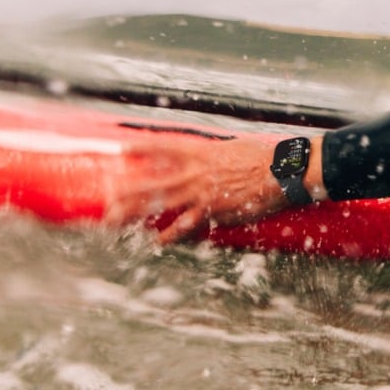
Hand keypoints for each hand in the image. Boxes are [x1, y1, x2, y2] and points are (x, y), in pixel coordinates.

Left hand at [106, 136, 289, 243]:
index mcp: (202, 153)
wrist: (282, 172)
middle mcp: (196, 173)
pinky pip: (186, 225)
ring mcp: (202, 193)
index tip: (121, 151)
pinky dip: (171, 234)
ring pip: (161, 204)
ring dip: (136, 213)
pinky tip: (157, 241)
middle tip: (107, 199)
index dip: (142, 149)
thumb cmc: (264, 157)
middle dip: (127, 191)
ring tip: (116, 220)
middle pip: (153, 182)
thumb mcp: (235, 148)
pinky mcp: (214, 211)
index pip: (164, 148)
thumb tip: (210, 156)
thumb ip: (217, 154)